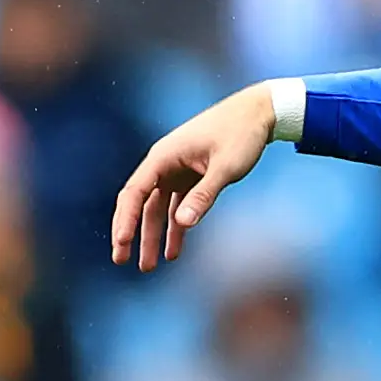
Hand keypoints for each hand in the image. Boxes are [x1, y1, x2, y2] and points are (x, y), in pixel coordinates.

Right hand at [112, 85, 277, 271]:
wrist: (259, 113)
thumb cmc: (241, 135)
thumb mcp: (225, 167)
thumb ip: (204, 195)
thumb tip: (182, 222)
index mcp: (164, 157)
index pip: (135, 192)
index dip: (125, 219)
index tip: (122, 243)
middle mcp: (164, 164)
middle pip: (139, 203)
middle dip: (130, 232)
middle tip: (121, 261)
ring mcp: (177, 171)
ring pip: (158, 209)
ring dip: (153, 236)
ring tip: (149, 267)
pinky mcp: (191, 177)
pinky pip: (177, 206)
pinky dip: (176, 227)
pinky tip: (174, 252)